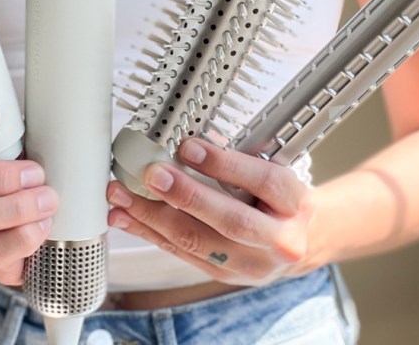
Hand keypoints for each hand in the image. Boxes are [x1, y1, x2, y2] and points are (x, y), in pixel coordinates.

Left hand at [106, 138, 316, 285]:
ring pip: (197, 242)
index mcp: (294, 204)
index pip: (264, 182)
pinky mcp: (222, 274)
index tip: (189, 147)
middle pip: (231, 220)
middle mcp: (278, 240)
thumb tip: (188, 143)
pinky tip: (127, 217)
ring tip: (123, 196)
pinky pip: (180, 252)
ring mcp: (250, 263)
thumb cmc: (277, 201)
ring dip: (153, 217)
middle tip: (152, 175)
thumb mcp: (272, 172)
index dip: (225, 164)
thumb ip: (237, 161)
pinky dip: (149, 232)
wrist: (295, 242)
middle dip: (185, 196)